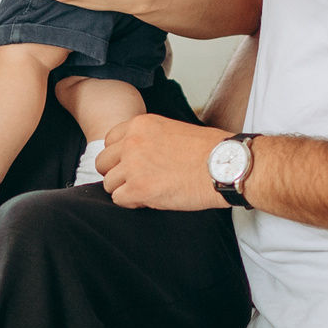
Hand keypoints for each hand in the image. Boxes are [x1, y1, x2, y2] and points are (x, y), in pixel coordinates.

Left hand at [98, 115, 228, 209]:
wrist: (224, 166)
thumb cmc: (208, 150)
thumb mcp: (172, 129)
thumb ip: (148, 138)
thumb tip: (136, 155)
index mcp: (140, 125)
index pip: (109, 141)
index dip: (120, 156)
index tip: (133, 164)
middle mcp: (132, 142)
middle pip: (103, 162)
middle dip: (117, 173)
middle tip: (136, 180)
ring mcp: (133, 166)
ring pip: (109, 183)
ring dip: (125, 189)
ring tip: (147, 191)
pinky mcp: (139, 189)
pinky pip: (119, 200)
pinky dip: (131, 203)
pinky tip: (149, 199)